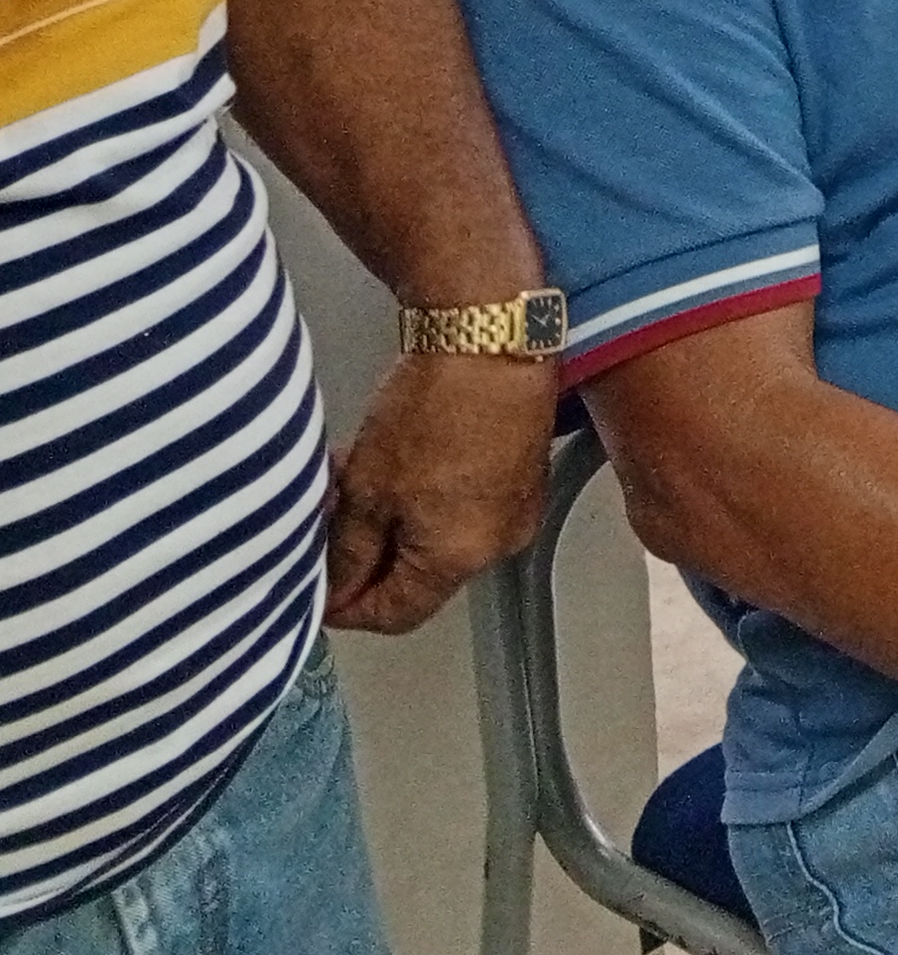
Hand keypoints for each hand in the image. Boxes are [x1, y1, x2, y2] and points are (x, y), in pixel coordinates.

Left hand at [323, 355, 556, 633]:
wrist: (492, 339)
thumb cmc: (432, 408)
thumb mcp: (366, 488)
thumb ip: (346, 551)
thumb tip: (337, 587)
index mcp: (457, 559)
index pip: (393, 615)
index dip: (346, 606)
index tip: (315, 584)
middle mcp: (498, 545)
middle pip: (420, 577)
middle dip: (369, 555)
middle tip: (329, 519)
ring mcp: (518, 508)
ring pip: (441, 539)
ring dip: (397, 523)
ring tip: (361, 478)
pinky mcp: (525, 474)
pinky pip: (469, 507)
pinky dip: (431, 498)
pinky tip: (406, 459)